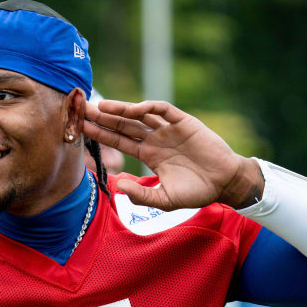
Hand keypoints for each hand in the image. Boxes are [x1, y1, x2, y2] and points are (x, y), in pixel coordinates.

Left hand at [82, 100, 262, 210]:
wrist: (225, 183)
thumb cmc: (197, 192)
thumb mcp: (165, 200)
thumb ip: (142, 195)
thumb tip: (118, 186)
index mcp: (149, 154)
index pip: (119, 141)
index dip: (101, 134)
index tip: (82, 128)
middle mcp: (155, 139)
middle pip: (124, 125)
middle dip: (104, 117)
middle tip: (82, 109)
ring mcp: (168, 129)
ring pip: (140, 115)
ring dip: (122, 110)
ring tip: (102, 106)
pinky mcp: (184, 122)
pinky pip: (164, 110)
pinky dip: (150, 107)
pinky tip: (134, 108)